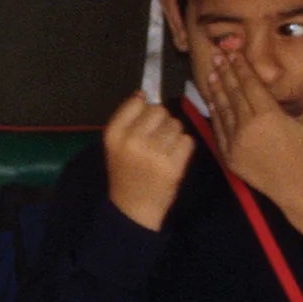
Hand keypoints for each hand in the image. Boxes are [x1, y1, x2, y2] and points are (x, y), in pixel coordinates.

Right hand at [101, 93, 195, 230]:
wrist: (132, 208)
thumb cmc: (126, 172)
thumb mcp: (116, 145)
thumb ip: (127, 118)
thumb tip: (144, 93)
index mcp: (114, 134)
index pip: (138, 102)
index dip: (144, 111)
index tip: (143, 124)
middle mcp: (133, 140)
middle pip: (160, 110)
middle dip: (161, 122)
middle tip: (155, 141)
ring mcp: (154, 153)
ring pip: (176, 125)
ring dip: (173, 135)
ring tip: (163, 152)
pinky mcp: (173, 166)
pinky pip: (187, 140)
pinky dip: (183, 148)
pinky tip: (173, 159)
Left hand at [195, 49, 302, 210]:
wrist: (297, 189)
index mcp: (269, 115)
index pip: (250, 84)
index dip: (241, 66)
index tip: (234, 52)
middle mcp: (248, 126)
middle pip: (233, 93)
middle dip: (225, 72)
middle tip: (217, 54)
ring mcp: (236, 142)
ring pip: (222, 109)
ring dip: (216, 89)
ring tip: (211, 72)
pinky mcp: (229, 156)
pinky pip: (219, 130)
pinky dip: (214, 113)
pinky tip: (211, 101)